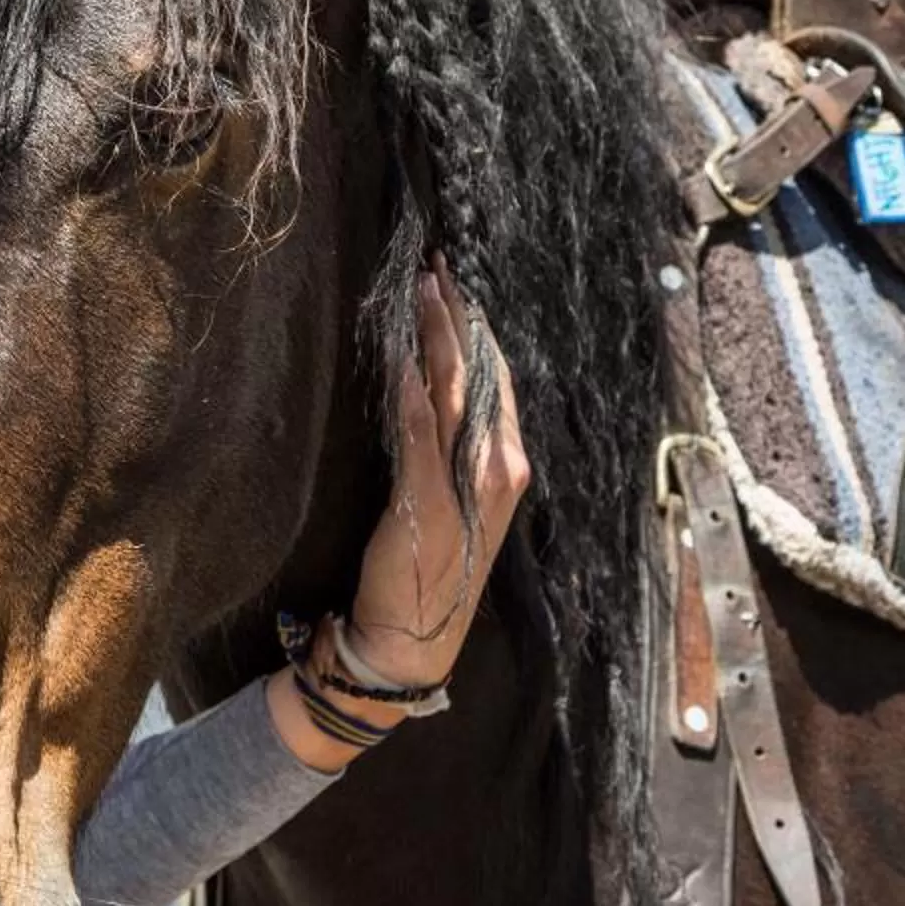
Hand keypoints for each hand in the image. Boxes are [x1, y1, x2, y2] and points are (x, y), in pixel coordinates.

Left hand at [344, 262, 526, 692]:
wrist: (411, 640)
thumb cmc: (427, 571)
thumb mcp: (450, 503)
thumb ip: (449, 453)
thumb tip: (431, 394)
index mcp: (506, 466)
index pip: (496, 382)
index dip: (477, 331)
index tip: (458, 284)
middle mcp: (498, 467)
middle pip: (481, 374)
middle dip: (459, 316)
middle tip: (439, 266)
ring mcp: (468, 482)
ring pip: (456, 390)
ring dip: (436, 336)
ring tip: (421, 288)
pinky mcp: (428, 496)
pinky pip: (421, 430)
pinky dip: (411, 388)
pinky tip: (398, 353)